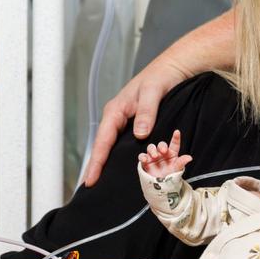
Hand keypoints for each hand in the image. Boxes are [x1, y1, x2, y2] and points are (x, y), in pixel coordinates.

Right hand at [84, 60, 189, 186]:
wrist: (172, 69)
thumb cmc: (160, 77)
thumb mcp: (153, 92)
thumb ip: (147, 112)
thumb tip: (140, 134)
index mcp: (115, 111)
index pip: (103, 140)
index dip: (96, 161)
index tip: (90, 179)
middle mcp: (116, 117)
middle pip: (102, 146)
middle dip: (95, 166)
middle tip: (88, 188)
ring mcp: (124, 121)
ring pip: (111, 146)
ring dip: (105, 163)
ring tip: (98, 183)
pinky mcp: (134, 124)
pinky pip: (121, 143)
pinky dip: (116, 156)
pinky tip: (117, 168)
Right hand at [138, 129, 192, 177]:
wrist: (162, 187)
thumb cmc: (171, 176)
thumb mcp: (177, 169)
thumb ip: (182, 162)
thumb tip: (189, 158)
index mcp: (172, 154)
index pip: (174, 144)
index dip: (176, 138)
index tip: (177, 132)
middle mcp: (162, 154)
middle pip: (161, 145)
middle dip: (162, 146)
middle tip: (164, 151)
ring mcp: (153, 157)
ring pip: (151, 148)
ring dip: (152, 150)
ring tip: (155, 156)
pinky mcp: (146, 162)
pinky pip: (142, 156)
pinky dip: (142, 156)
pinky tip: (145, 159)